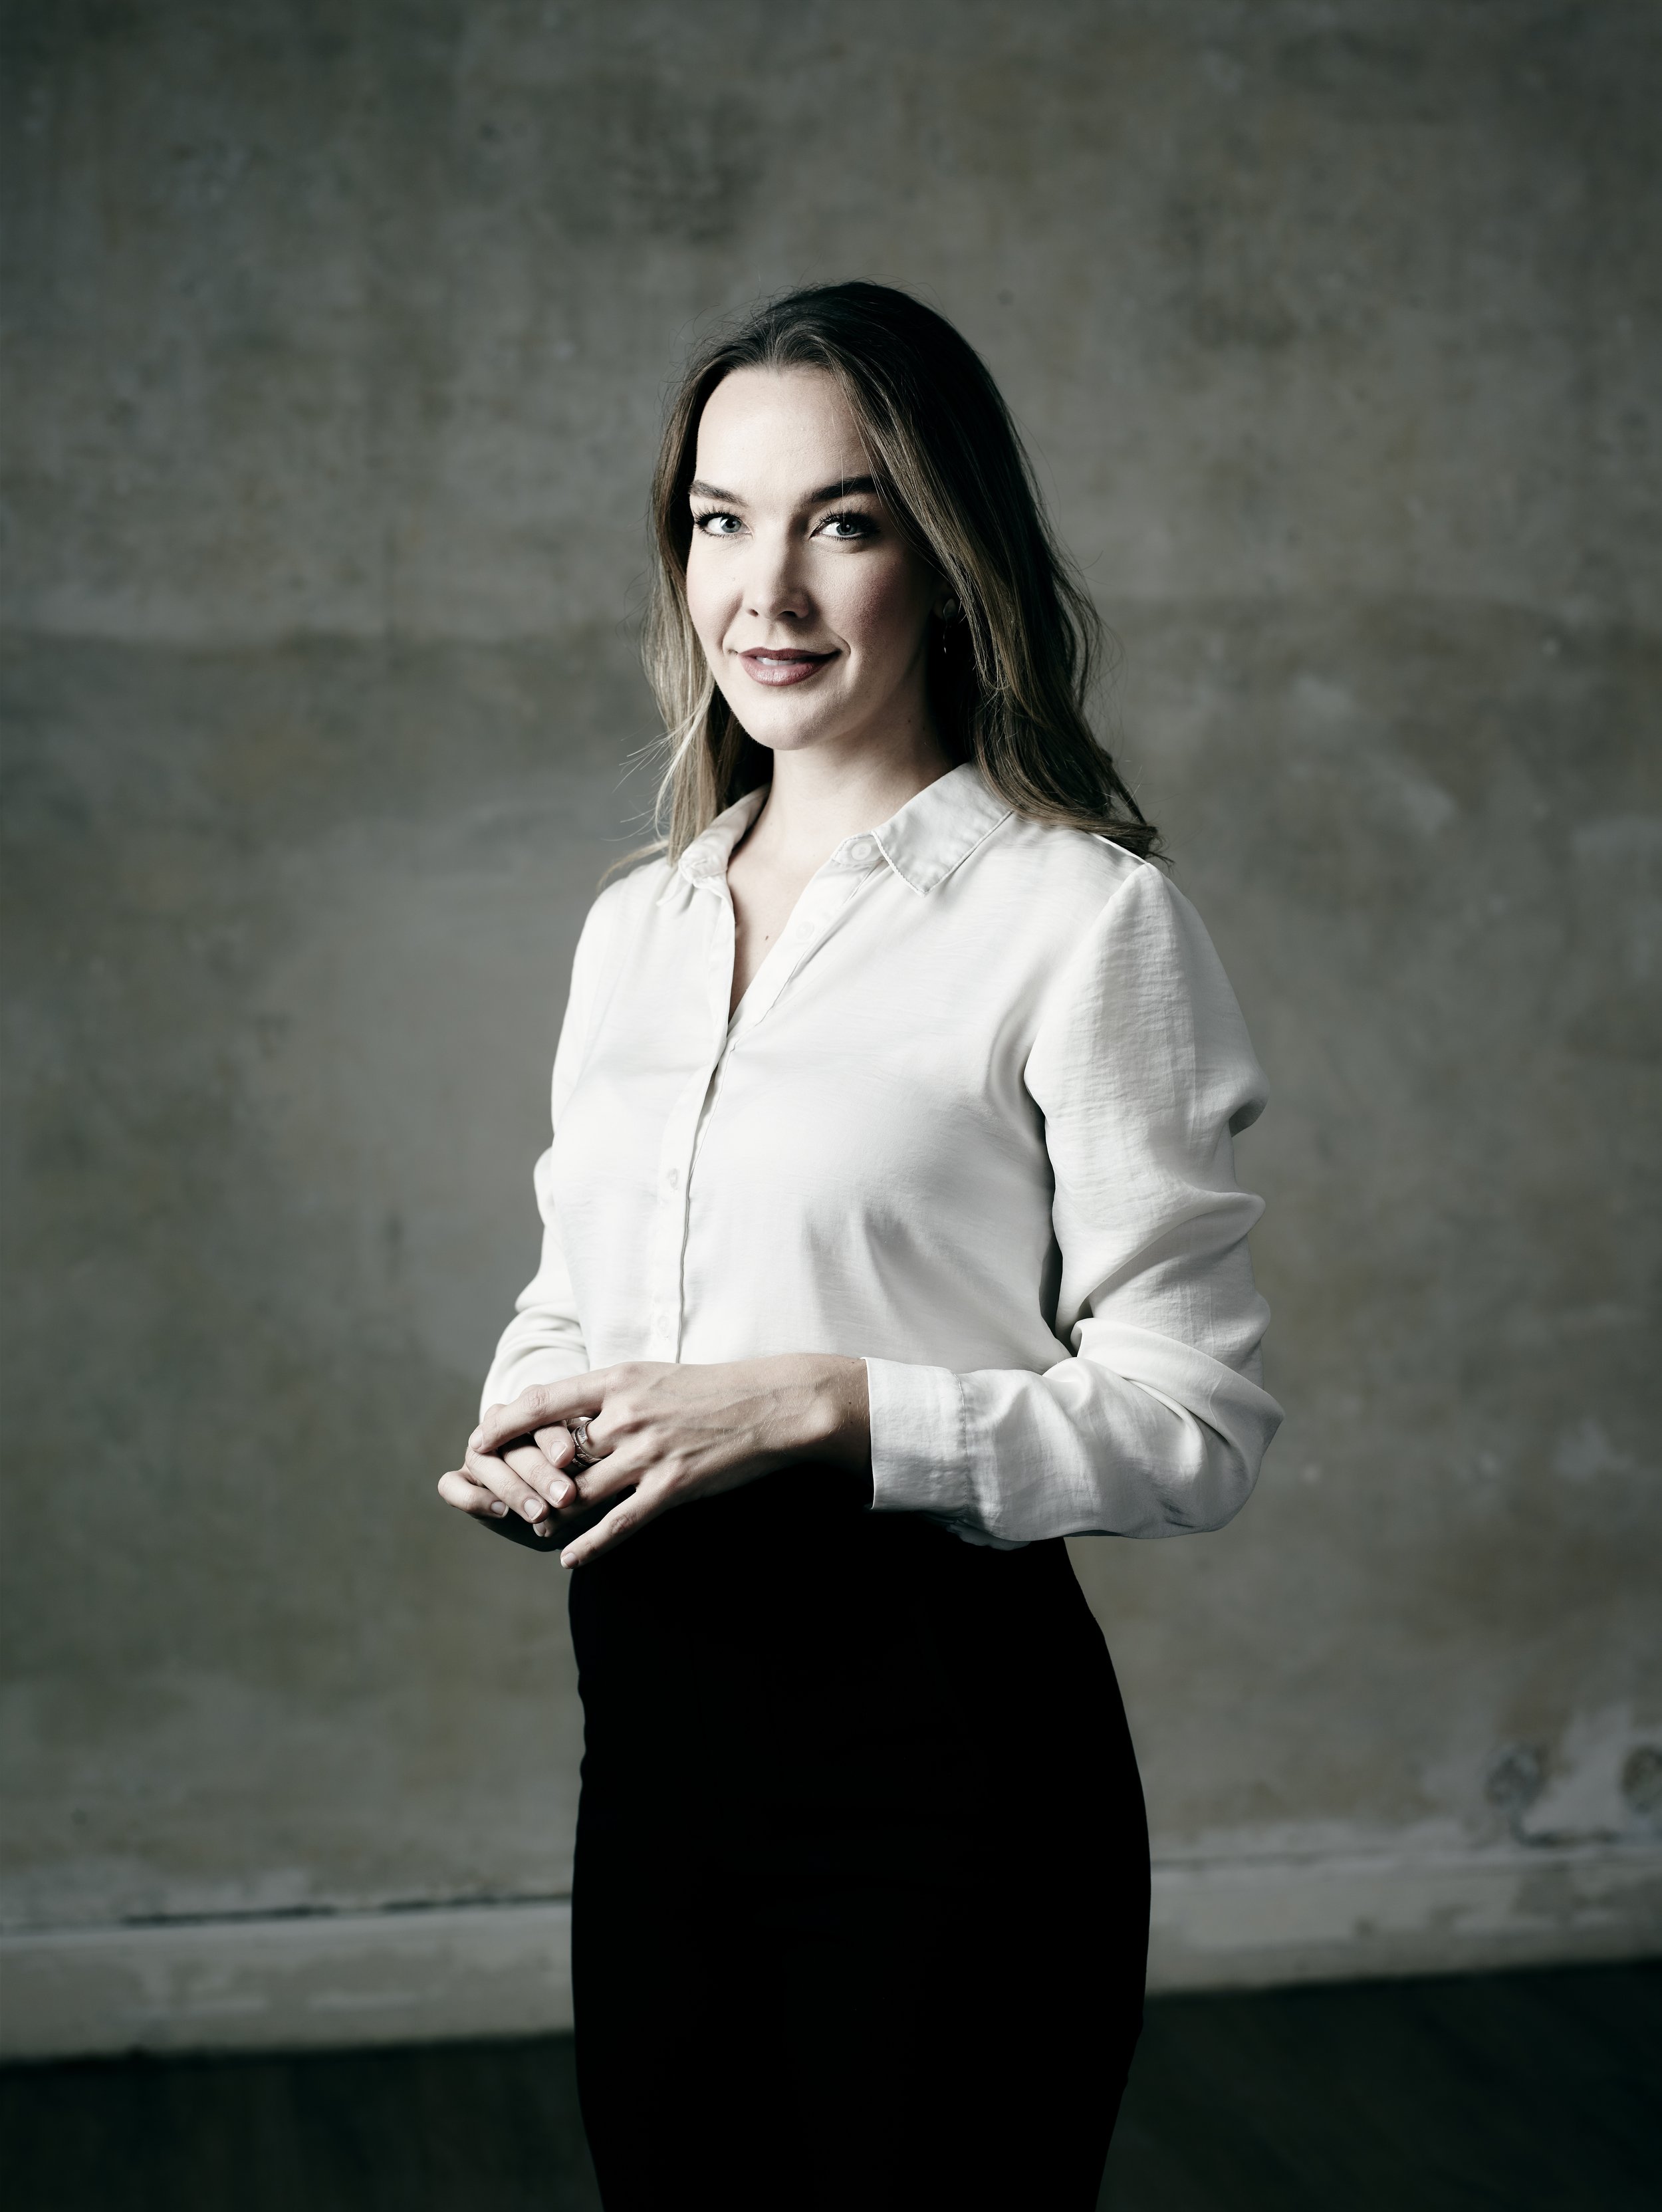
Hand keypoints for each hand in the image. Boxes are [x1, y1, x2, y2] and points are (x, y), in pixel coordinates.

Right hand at [436, 1417, 578, 1545]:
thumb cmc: (584, 1489)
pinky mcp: (460, 1481)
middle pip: (510, 1436)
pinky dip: (473, 1498)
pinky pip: (451, 1484)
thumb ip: (588, 1468)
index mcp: (539, 1412)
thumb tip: (587, 1474)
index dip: (550, 1434)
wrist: (562, 1520)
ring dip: (511, 1487)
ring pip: (480, 1458)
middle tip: (563, 1496)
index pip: (538, 1410)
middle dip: (538, 1470)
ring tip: (539, 1513)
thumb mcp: (593, 1476)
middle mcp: (504, 1425)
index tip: (566, 1458)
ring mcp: (479, 1452)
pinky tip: (501, 1512)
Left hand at [440, 1356, 869, 1568]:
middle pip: (555, 1456)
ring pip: (580, 1492)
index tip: (477, 1439)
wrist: (772, 1404)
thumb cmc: (712, 1389)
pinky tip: (569, 1559)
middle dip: (526, 1481)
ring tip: (532, 1529)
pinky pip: (618, 1523)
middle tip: (497, 1498)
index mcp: (617, 1380)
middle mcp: (624, 1416)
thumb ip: (612, 1396)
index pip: (543, 1401)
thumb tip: (571, 1416)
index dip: (505, 1424)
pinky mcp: (671, 1487)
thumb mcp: (654, 1375)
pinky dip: (589, 1544)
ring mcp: (646, 1453)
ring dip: (552, 1514)